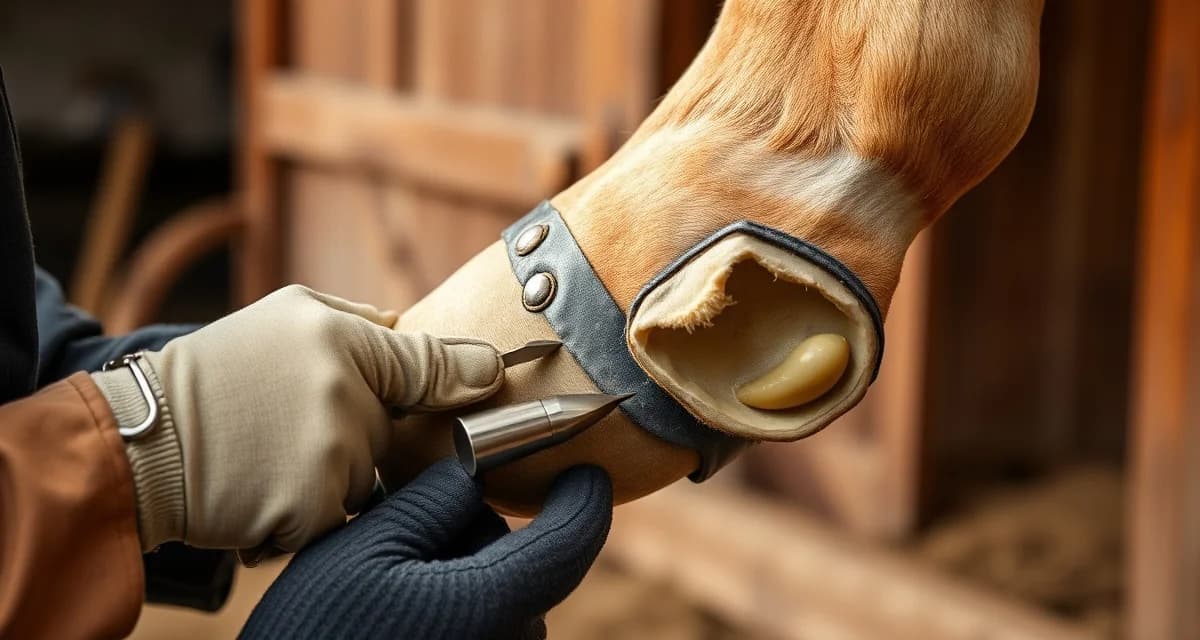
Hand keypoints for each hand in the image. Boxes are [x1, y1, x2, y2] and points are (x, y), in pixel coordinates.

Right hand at [91, 285, 503, 551]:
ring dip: (330, 480)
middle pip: (392, 433)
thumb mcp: (284, 316)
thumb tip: (410, 320)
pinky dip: (306, 515)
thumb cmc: (213, 376)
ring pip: (365, 480)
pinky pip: (337, 517)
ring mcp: (334, 452)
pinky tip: (263, 488)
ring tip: (269, 457)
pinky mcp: (315, 506)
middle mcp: (347, 391)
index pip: (434, 365)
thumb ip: (356, 321)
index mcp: (342, 338)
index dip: (469, 375)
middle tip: (290, 428)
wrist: (140, 441)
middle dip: (357, 439)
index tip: (493, 377)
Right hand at [239, 459, 612, 639]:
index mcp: (492, 601)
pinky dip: (456, 608)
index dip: (585, 499)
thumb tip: (475, 475)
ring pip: (503, 597)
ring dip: (465, 577)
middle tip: (407, 541)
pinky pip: (486, 629)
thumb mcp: (366, 546)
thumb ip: (434, 500)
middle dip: (480, 537)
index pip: (571, 541)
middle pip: (524, 563)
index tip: (587, 471)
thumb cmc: (319, 631)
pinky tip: (400, 618)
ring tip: (391, 591)